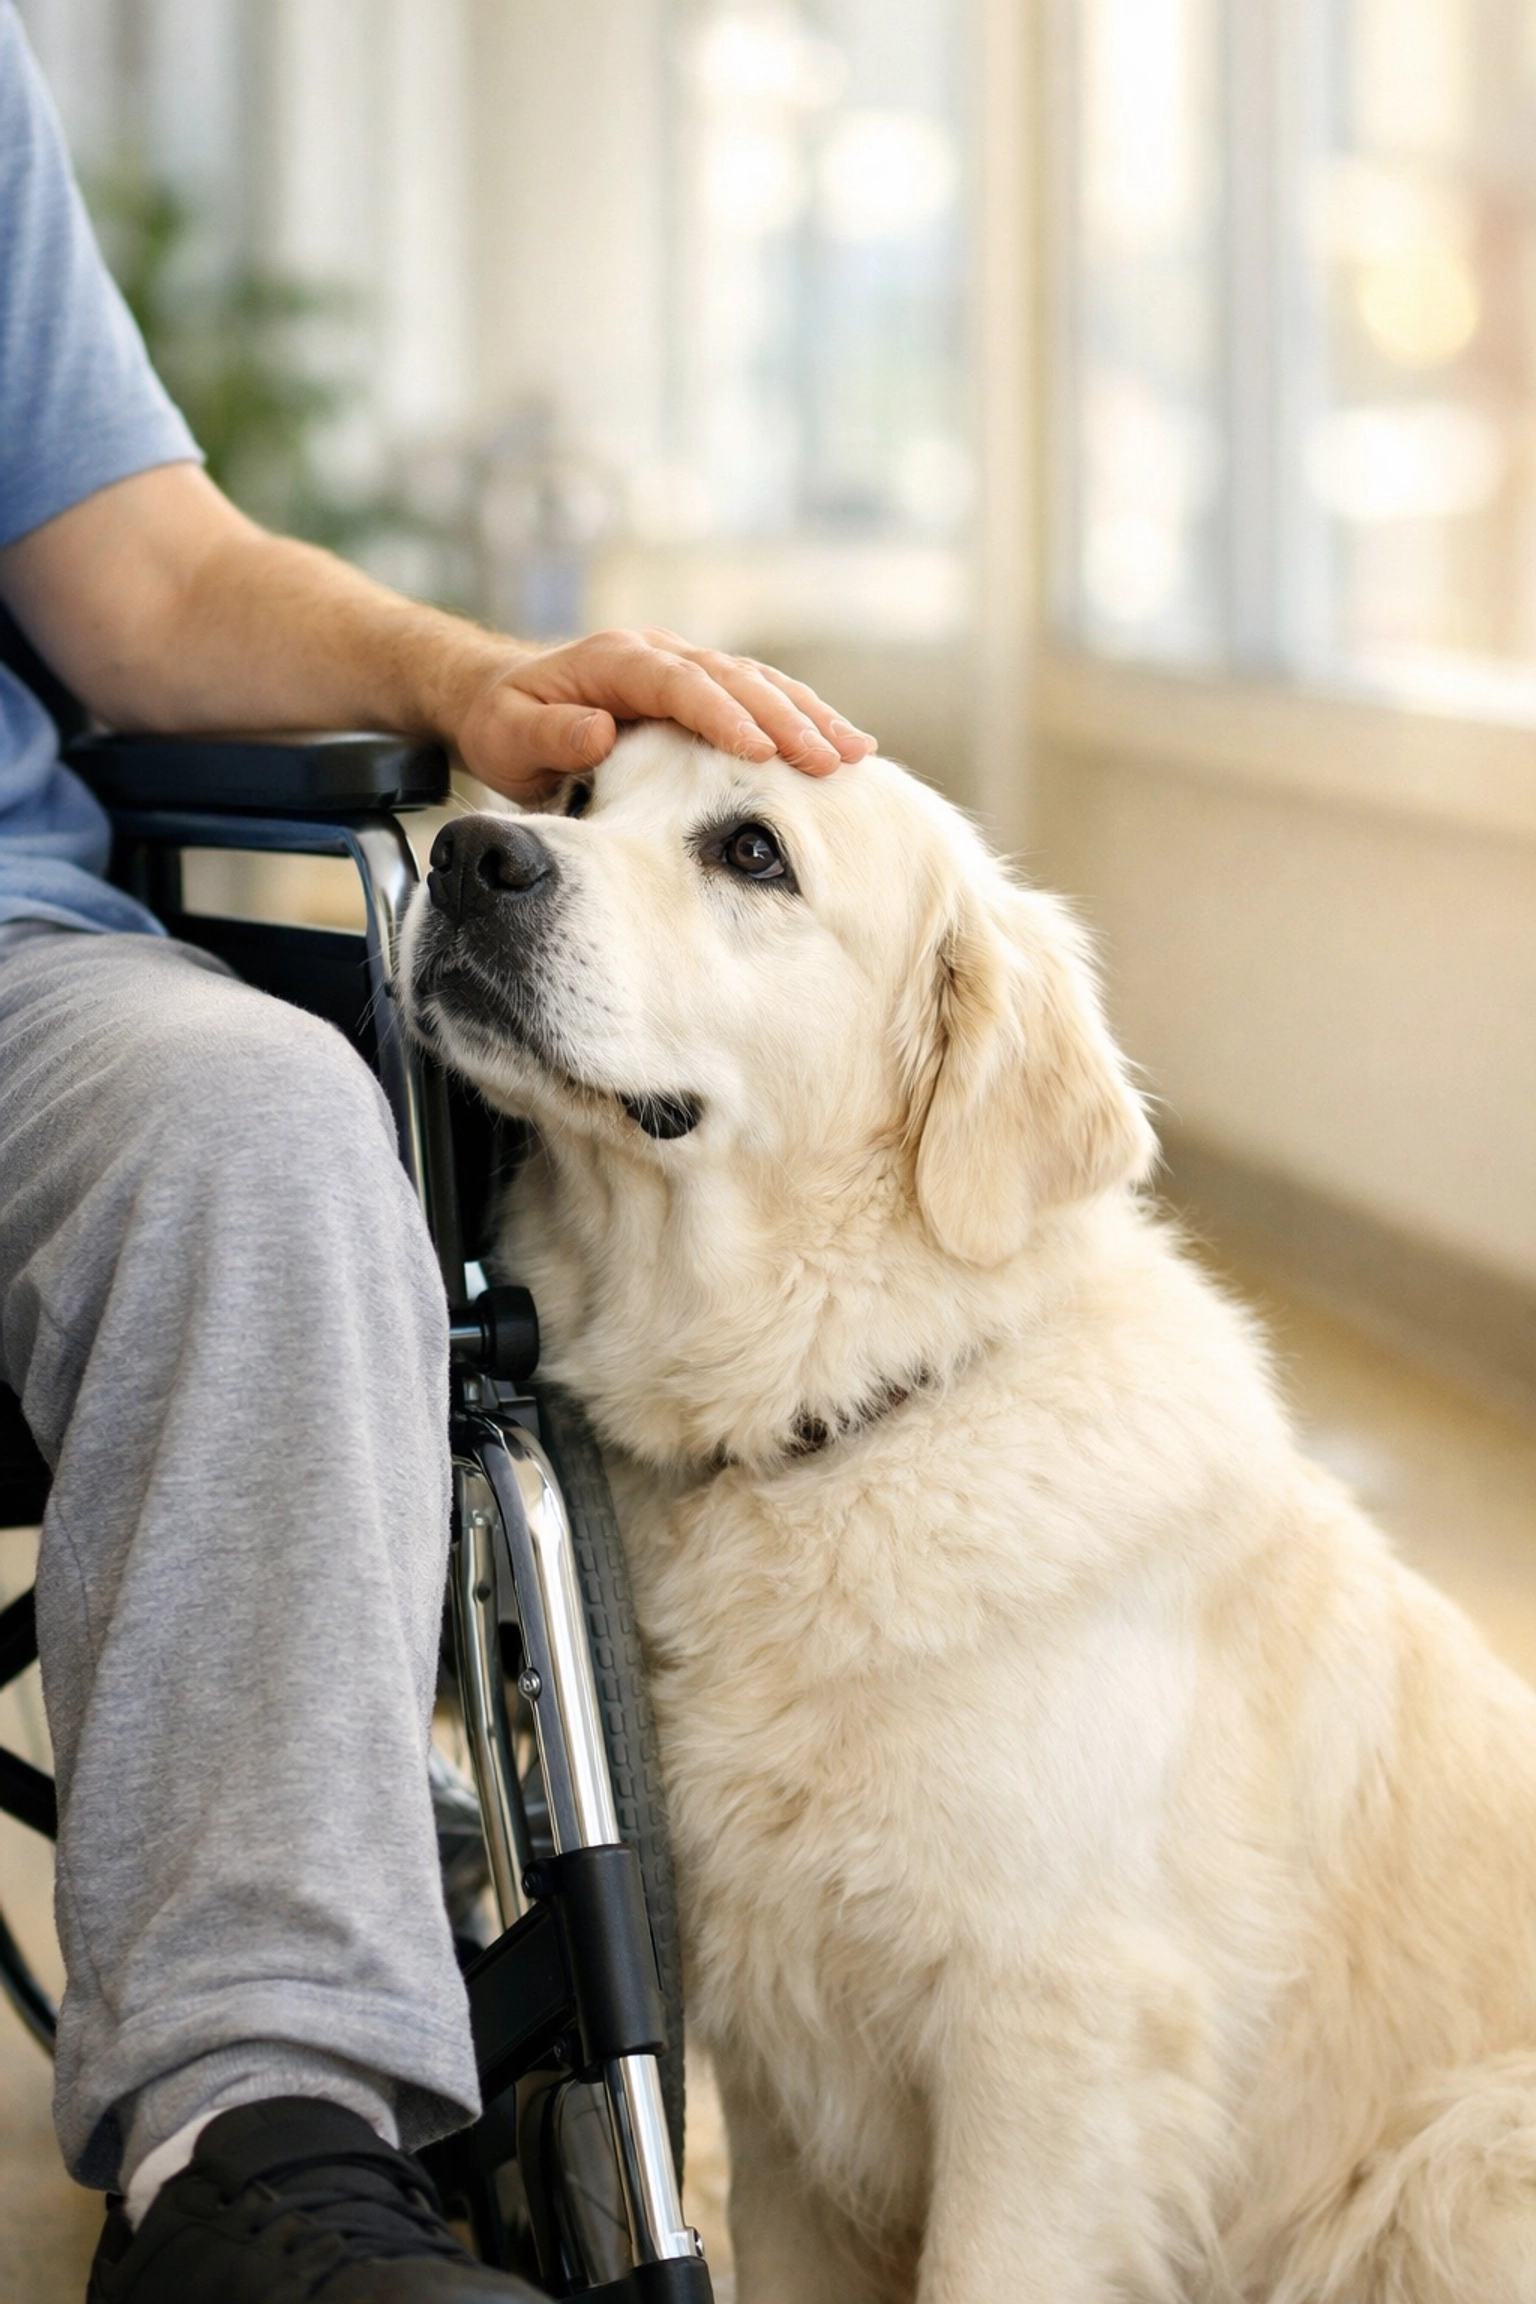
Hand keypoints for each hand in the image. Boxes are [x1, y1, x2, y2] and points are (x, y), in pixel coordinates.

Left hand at [451, 626, 875, 803]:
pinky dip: (798, 719)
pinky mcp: (699, 689)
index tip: (761, 752)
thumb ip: (549, 735)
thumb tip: (600, 729)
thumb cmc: (503, 724)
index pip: (679, 684)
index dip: (723, 716)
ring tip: (856, 754)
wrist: (500, 697)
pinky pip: (757, 697)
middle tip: (832, 761)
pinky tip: (837, 748)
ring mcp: (683, 667)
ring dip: (809, 716)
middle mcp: (657, 654)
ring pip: (758, 683)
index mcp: (614, 662)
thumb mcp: (507, 736)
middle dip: (788, 719)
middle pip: (735, 679)